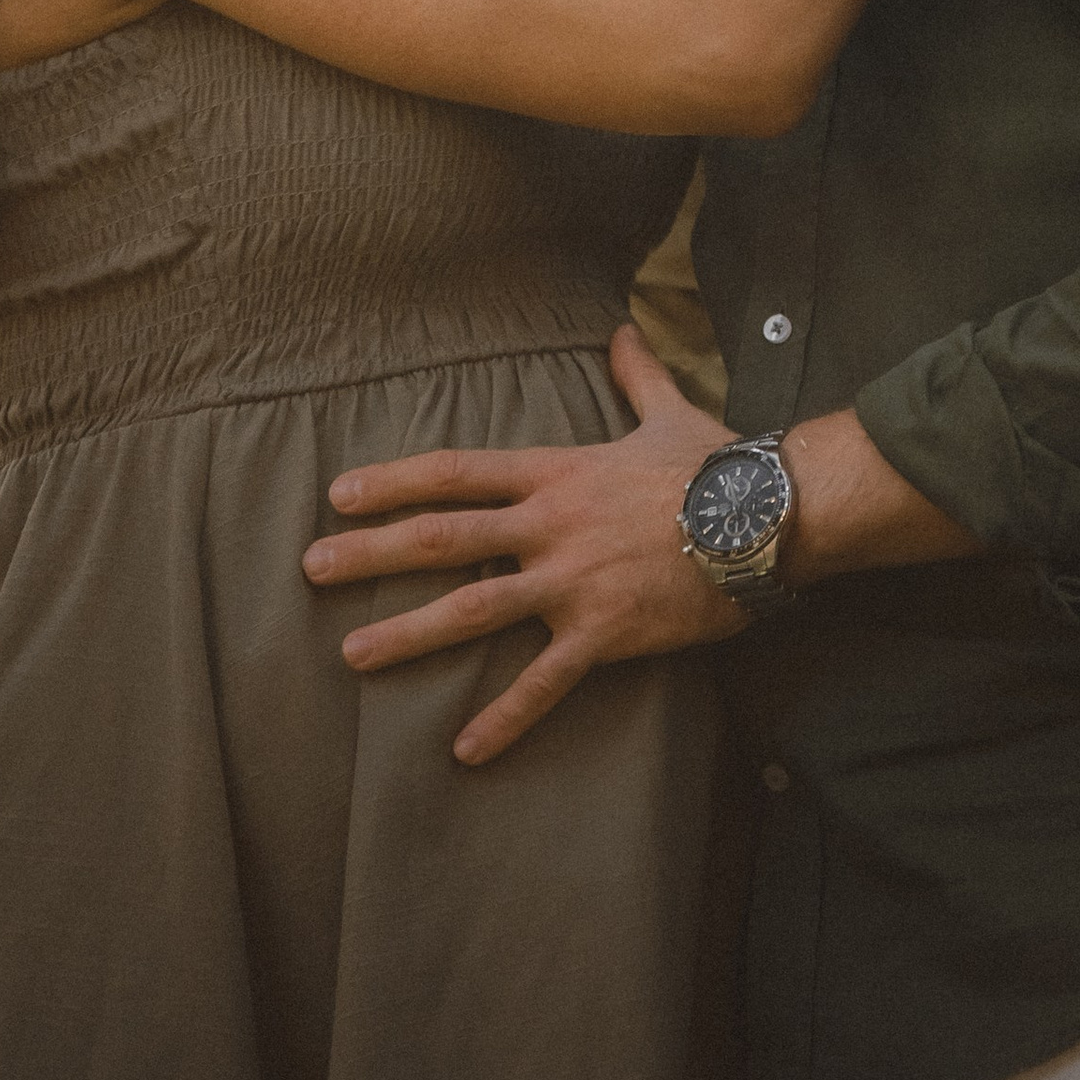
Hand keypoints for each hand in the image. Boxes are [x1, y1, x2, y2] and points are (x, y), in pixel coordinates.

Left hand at [301, 325, 743, 763]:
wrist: (768, 517)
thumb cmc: (718, 464)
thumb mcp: (668, 412)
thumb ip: (634, 374)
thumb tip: (623, 329)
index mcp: (556, 473)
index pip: (457, 472)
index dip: (394, 481)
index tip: (340, 493)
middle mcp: (550, 525)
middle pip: (443, 536)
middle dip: (372, 553)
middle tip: (311, 568)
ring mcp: (572, 581)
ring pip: (473, 609)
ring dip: (408, 632)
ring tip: (353, 653)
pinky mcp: (604, 633)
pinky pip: (544, 682)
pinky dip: (504, 718)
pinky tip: (465, 750)